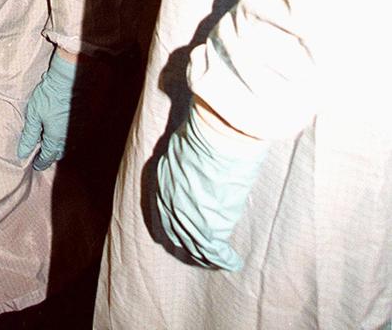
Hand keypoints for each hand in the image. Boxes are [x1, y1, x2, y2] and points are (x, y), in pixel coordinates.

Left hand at [17, 51, 76, 169]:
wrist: (67, 79)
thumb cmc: (48, 95)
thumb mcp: (34, 115)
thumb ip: (29, 136)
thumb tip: (22, 153)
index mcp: (55, 138)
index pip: (47, 157)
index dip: (40, 162)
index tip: (35, 165)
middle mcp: (68, 137)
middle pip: (59, 152)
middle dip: (50, 155)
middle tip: (41, 155)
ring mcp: (76, 129)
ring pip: (67, 145)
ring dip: (58, 146)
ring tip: (49, 143)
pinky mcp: (81, 120)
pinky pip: (73, 135)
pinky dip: (65, 137)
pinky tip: (59, 131)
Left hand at [156, 102, 266, 270]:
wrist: (213, 141)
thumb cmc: (204, 133)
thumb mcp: (185, 142)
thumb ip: (186, 154)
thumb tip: (195, 152)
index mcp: (162, 180)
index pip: (164, 209)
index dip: (173, 222)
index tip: (182, 230)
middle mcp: (169, 203)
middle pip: (175, 232)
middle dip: (187, 242)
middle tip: (199, 250)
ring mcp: (185, 217)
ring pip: (193, 245)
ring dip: (206, 255)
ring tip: (218, 260)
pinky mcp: (205, 228)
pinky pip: (214, 251)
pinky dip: (224, 258)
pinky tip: (233, 262)